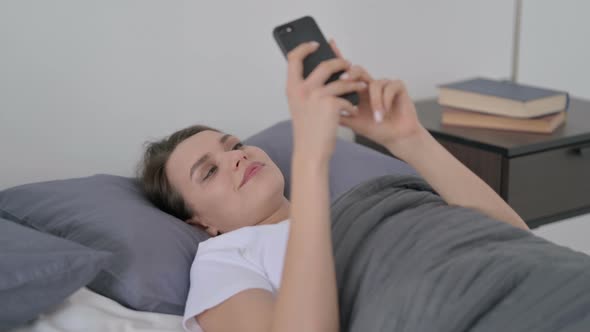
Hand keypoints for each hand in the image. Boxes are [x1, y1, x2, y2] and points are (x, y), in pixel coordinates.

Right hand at [285, 41, 367, 162]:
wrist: (310, 151)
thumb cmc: (307, 131)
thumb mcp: (301, 107)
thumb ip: (307, 89)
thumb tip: (325, 72)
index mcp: (292, 88)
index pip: (293, 58)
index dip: (305, 47)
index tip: (316, 44)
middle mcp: (302, 89)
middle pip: (324, 65)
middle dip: (340, 63)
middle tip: (348, 65)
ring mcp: (316, 96)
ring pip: (341, 81)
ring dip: (354, 83)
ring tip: (361, 86)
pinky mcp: (331, 104)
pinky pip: (346, 98)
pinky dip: (351, 104)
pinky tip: (351, 111)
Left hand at [329, 40, 424, 149]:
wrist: (396, 138)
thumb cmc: (377, 129)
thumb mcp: (352, 123)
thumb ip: (338, 114)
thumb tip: (318, 109)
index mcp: (357, 91)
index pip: (346, 72)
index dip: (339, 57)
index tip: (329, 43)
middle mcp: (369, 85)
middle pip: (357, 70)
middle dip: (351, 73)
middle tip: (344, 78)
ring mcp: (384, 84)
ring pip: (373, 83)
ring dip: (374, 102)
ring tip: (376, 117)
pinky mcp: (398, 86)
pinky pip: (389, 87)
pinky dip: (385, 101)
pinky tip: (385, 112)